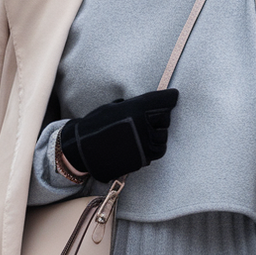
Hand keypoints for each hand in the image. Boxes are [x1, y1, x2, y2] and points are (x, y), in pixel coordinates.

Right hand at [60, 89, 178, 183]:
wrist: (82, 148)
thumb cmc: (94, 125)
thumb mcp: (112, 108)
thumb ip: (131, 105)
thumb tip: (146, 104)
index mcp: (137, 108)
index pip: (165, 100)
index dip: (170, 97)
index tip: (173, 95)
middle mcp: (144, 125)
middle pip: (165, 119)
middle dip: (160, 118)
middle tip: (151, 118)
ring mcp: (144, 143)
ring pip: (162, 137)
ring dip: (157, 135)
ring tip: (145, 133)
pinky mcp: (142, 158)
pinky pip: (156, 152)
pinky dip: (153, 148)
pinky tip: (143, 144)